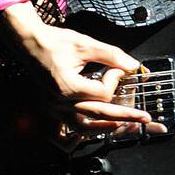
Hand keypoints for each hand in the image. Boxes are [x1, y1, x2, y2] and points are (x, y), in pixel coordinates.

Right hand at [0, 1, 165, 144]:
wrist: (28, 43)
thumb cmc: (54, 42)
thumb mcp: (86, 45)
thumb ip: (112, 55)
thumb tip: (133, 65)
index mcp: (68, 87)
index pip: (103, 94)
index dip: (116, 80)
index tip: (118, 69)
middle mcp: (60, 102)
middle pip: (99, 115)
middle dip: (126, 117)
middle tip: (145, 118)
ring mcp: (54, 108)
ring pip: (83, 129)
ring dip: (105, 128)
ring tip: (124, 126)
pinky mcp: (52, 108)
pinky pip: (67, 130)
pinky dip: (82, 132)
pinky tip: (96, 129)